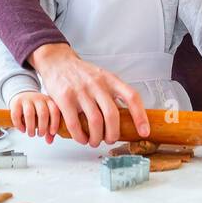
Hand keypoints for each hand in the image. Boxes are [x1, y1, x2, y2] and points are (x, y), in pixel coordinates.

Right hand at [9, 91, 60, 142]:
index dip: (54, 123)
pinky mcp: (16, 103)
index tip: (52, 132)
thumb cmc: (36, 108)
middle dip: (42, 127)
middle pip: (43, 113)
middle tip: (40, 134)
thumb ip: (49, 128)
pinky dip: (19, 125)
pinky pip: (16, 115)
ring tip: (31, 134)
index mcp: (49, 101)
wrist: (23, 95)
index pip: (54, 111)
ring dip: (31, 127)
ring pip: (29, 114)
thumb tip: (49, 141)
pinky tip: (22, 129)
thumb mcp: (45, 114)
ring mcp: (27, 100)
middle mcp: (39, 99)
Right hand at [29, 42, 149, 146]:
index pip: (131, 96)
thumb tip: (128, 118)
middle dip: (113, 134)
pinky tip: (82, 138)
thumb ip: (113, 94)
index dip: (140, 116)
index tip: (144, 132)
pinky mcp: (65, 98)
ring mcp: (81, 91)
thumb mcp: (102, 77)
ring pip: (95, 122)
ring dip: (97, 138)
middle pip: (112, 114)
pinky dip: (80, 136)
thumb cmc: (82, 73)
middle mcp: (98, 84)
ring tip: (95, 141)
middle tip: (110, 140)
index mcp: (110, 79)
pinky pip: (75, 124)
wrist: (57, 61)